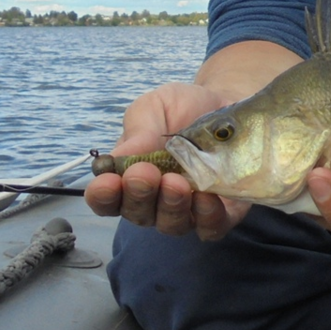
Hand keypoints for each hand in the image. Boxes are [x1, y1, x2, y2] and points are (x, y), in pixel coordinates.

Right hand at [83, 81, 250, 238]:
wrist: (227, 103)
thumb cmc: (183, 107)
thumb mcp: (156, 107)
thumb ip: (139, 131)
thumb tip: (118, 159)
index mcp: (129, 176)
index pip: (106, 199)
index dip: (103, 196)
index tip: (108, 182)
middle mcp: (154, 200)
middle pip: (137, 214)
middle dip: (139, 195)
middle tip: (146, 174)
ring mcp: (186, 210)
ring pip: (172, 224)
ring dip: (171, 206)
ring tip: (176, 182)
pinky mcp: (220, 213)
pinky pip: (210, 227)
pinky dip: (207, 216)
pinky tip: (207, 196)